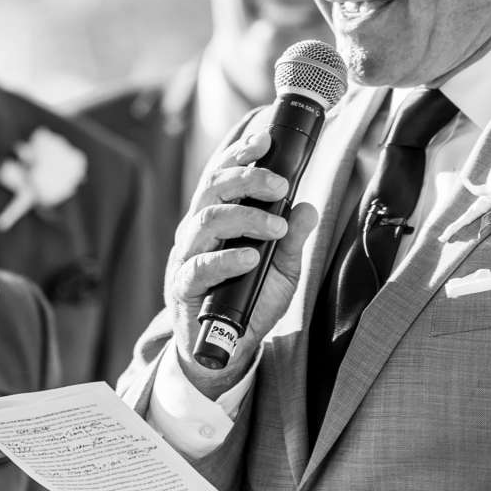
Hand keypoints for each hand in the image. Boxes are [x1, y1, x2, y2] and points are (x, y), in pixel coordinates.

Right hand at [167, 123, 317, 397]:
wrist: (226, 350)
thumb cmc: (249, 301)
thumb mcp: (281, 269)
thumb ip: (292, 239)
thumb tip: (307, 207)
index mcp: (216, 218)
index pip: (221, 175)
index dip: (239, 154)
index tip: (265, 140)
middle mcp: (196, 231)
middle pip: (212, 189)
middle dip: (247, 179)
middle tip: (281, 184)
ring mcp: (187, 257)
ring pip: (205, 220)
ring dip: (244, 216)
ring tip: (274, 226)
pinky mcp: (182, 287)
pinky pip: (199, 266)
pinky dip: (226, 259)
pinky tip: (250, 257)